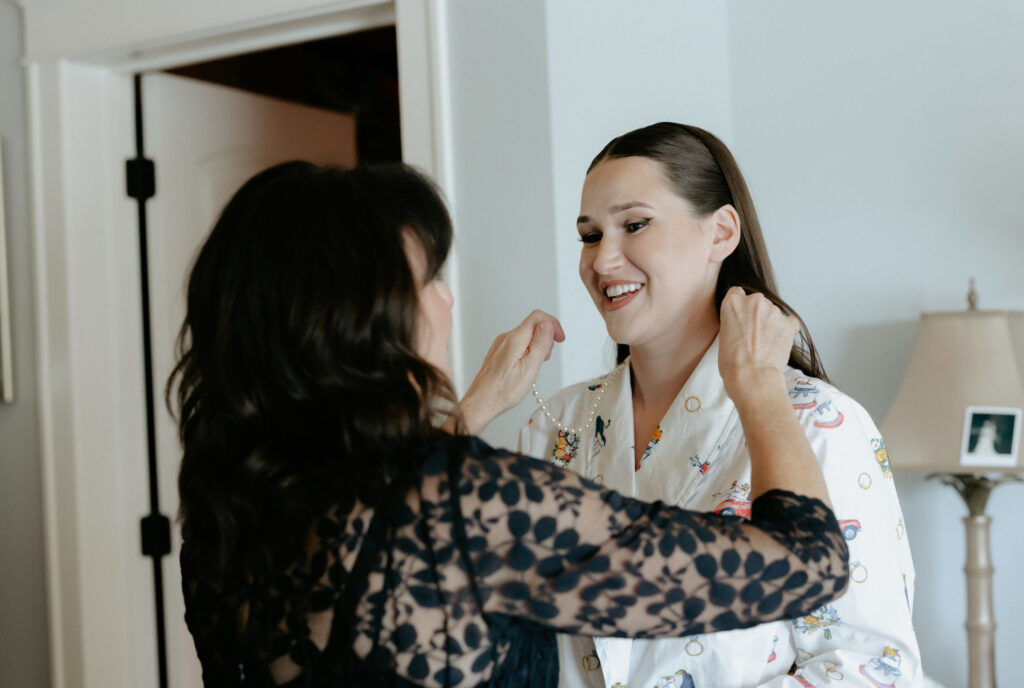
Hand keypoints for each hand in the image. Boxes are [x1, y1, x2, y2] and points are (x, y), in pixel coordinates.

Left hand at [459, 310, 564, 434]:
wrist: (481, 402)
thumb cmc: (503, 391)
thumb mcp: (529, 368)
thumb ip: (540, 344)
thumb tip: (548, 324)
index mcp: (514, 339)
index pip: (538, 317)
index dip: (553, 324)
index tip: (560, 339)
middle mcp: (505, 338)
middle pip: (533, 326)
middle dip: (545, 338)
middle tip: (545, 359)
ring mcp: (500, 345)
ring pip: (525, 336)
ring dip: (536, 347)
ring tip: (534, 367)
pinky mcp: (498, 353)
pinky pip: (517, 345)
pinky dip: (526, 352)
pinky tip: (525, 368)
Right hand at [718, 287, 799, 410]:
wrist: (752, 377)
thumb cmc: (733, 363)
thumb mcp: (723, 336)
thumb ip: (734, 322)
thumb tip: (744, 325)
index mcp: (733, 303)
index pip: (736, 293)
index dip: (739, 307)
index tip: (740, 317)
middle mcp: (754, 301)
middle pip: (756, 302)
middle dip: (755, 314)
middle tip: (752, 334)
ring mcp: (773, 311)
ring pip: (773, 312)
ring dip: (770, 323)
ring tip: (765, 344)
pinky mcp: (788, 323)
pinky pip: (790, 322)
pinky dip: (787, 329)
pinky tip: (780, 341)